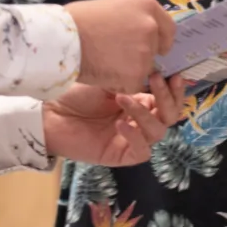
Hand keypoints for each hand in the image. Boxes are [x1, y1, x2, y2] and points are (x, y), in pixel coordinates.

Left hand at [42, 74, 186, 166]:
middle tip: (156, 79)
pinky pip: (141, 151)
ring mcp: (132, 139)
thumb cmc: (77, 93)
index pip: (169, 100)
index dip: (175, 90)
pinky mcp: (120, 155)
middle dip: (168, 98)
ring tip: (122, 98)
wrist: (50, 113)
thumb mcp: (111, 78)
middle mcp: (140, 120)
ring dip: (144, 114)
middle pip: (170, 116)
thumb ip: (135, 79)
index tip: (174, 74)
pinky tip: (120, 124)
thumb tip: (157, 70)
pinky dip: (135, 136)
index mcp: (141, 102)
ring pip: (157, 132)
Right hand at [66, 0, 176, 93]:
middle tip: (115, 57)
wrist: (60, 39)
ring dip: (128, 72)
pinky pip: (132, 85)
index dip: (159, 41)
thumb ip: (132, 19)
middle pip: (154, 51)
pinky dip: (119, 85)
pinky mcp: (136, 74)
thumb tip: (139, 32)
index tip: (153, 48)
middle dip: (139, 57)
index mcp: (147, 6)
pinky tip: (102, 73)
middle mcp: (151, 27)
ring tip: (103, 63)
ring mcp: (145, 52)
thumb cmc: (77, 21)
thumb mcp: (113, 7)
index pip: (168, 29)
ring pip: (143, 69)